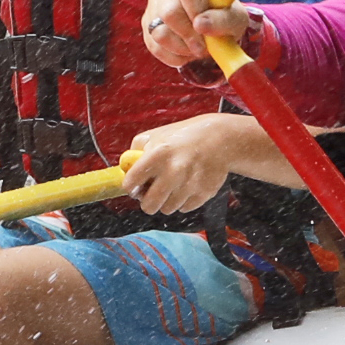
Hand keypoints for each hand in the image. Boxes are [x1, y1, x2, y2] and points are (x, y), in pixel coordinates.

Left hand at [122, 110, 264, 217]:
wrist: (220, 139)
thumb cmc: (184, 136)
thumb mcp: (155, 135)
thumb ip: (135, 153)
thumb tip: (123, 171)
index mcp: (158, 154)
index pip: (131, 183)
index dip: (130, 186)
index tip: (134, 185)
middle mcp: (174, 171)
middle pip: (149, 206)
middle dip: (147, 202)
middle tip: (151, 194)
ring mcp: (190, 184)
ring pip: (167, 209)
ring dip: (166, 200)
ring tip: (173, 185)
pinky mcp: (204, 193)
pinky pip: (184, 209)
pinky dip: (183, 201)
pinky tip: (187, 185)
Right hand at [141, 0, 263, 73]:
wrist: (212, 26)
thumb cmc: (225, 16)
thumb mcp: (235, 18)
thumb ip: (224, 19)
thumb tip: (201, 24)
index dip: (197, 13)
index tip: (206, 30)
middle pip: (169, 12)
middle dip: (188, 35)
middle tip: (203, 48)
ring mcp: (154, 3)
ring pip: (159, 31)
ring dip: (182, 48)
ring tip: (198, 48)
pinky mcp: (147, 23)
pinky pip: (154, 46)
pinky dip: (173, 56)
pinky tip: (187, 52)